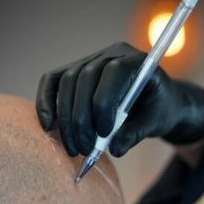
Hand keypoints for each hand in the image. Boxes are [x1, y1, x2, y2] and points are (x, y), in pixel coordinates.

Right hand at [36, 42, 203, 157]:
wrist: (153, 102)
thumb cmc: (157, 109)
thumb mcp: (155, 122)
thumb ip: (137, 133)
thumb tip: (114, 149)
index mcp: (136, 61)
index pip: (113, 73)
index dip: (104, 104)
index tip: (104, 134)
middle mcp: (109, 55)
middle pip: (84, 78)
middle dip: (81, 118)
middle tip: (84, 149)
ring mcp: (88, 61)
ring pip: (66, 83)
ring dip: (65, 119)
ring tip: (74, 149)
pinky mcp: (72, 74)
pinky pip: (52, 83)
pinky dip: (46, 103)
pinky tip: (49, 127)